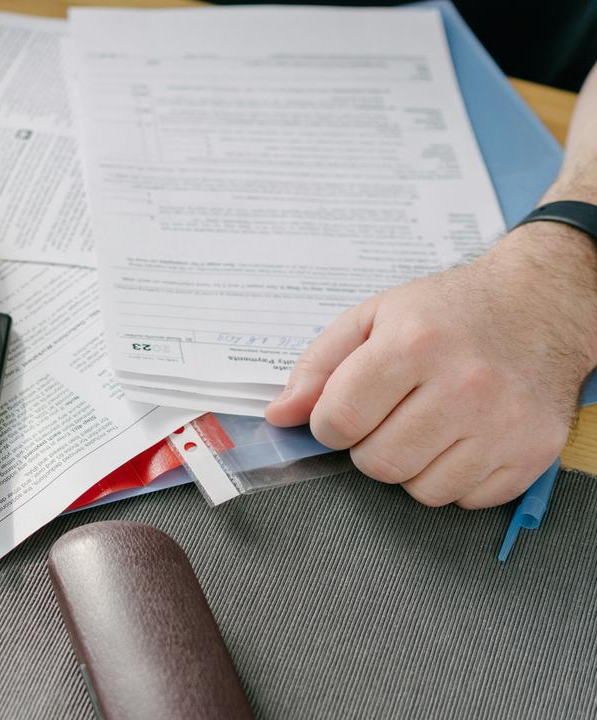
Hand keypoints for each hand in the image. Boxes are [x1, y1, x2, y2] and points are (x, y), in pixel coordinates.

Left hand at [266, 222, 596, 507]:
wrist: (541, 305)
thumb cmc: (449, 312)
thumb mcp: (374, 317)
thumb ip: (318, 366)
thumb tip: (279, 416)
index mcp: (415, 344)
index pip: (340, 420)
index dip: (328, 425)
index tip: (341, 414)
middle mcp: (465, 385)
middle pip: (378, 463)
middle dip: (368, 447)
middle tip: (387, 417)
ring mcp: (504, 424)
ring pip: (421, 490)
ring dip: (410, 466)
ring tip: (426, 425)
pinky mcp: (532, 453)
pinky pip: (466, 499)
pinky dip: (453, 478)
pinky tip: (461, 438)